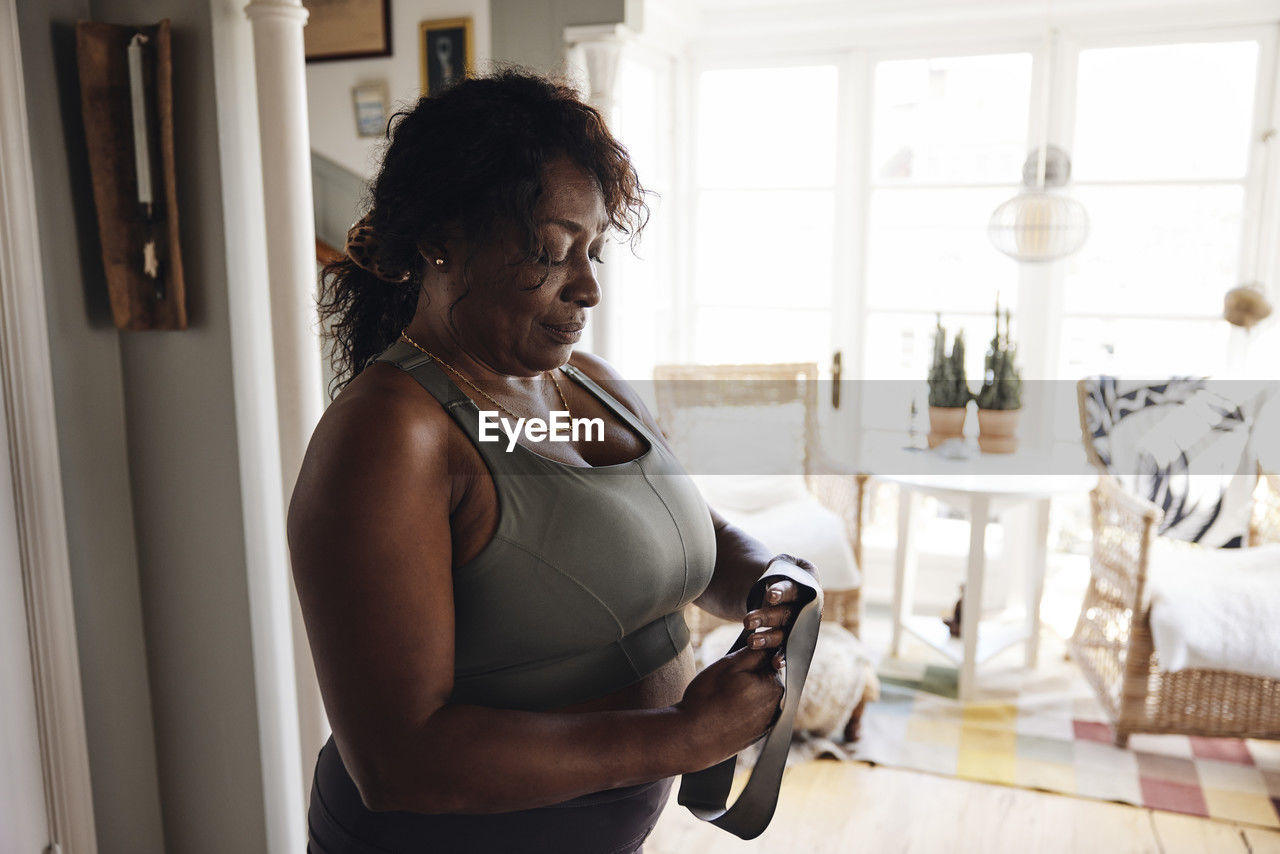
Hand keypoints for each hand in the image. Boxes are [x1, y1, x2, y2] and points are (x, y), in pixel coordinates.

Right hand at [676, 645, 784, 767]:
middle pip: (767, 679)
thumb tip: (768, 645)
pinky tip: (726, 710)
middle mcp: (778, 706)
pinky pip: (755, 713)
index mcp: (774, 686)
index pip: (772, 660)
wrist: (692, 738)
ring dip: (747, 692)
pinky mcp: (758, 735)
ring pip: (760, 696)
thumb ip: (753, 652)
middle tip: (726, 681)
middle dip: (750, 675)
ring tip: (724, 697)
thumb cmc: (708, 699)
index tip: (735, 663)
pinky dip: (743, 709)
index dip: (752, 656)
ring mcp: (769, 723)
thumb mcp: (728, 665)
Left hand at [742, 556, 818, 652]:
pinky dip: (783, 657)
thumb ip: (781, 564)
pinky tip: (776, 663)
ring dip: (769, 639)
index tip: (769, 596)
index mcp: (806, 586)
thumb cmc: (781, 573)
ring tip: (751, 641)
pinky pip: (788, 650)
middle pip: (786, 614)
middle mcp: (806, 608)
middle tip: (747, 621)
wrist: (779, 590)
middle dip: (767, 617)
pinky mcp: (791, 640)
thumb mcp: (782, 563)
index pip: (793, 589)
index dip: (782, 592)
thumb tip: (774, 577)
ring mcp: (800, 626)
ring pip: (785, 634)